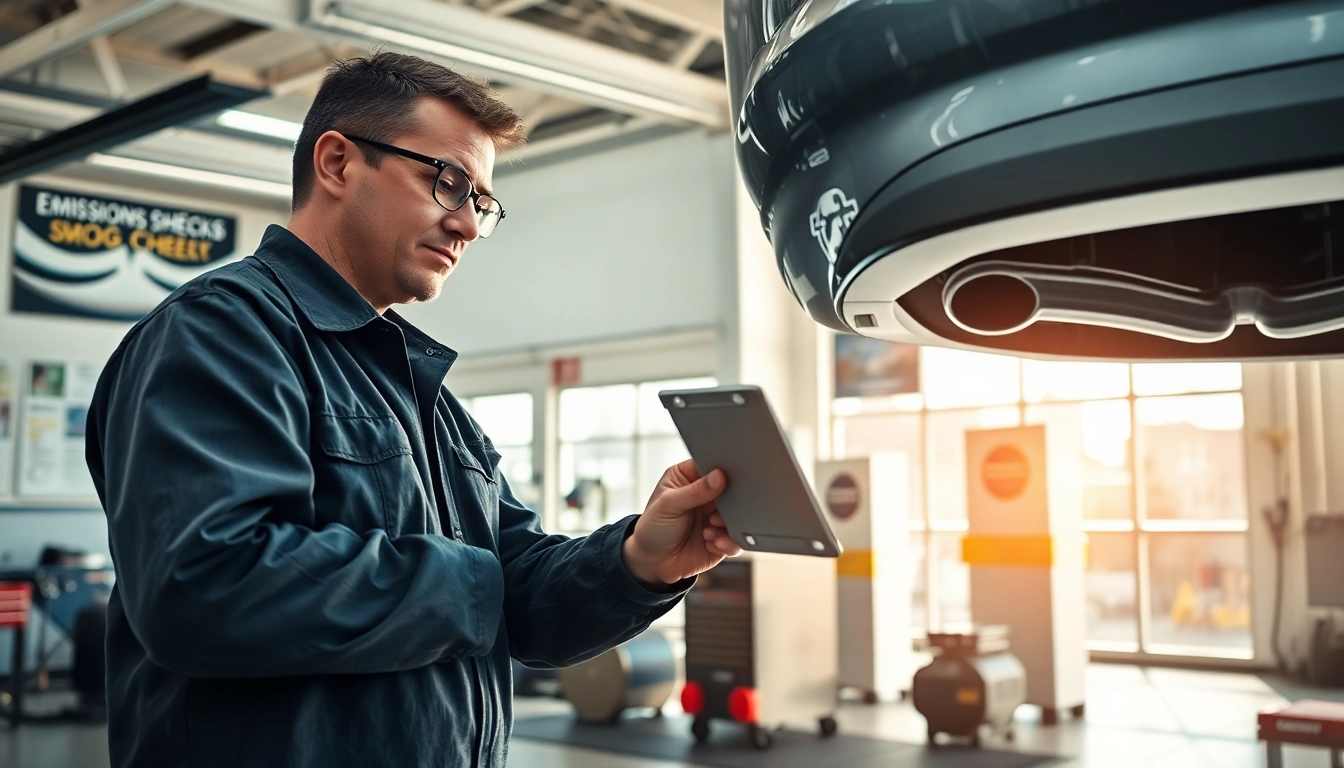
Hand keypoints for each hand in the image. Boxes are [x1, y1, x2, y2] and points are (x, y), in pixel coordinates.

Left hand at [622, 458, 741, 586]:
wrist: (652, 563)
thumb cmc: (652, 528)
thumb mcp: (668, 505)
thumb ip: (694, 491)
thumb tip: (718, 477)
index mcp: (690, 479)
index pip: (711, 467)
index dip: (721, 471)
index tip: (725, 480)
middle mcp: (705, 497)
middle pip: (731, 491)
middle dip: (729, 503)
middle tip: (716, 513)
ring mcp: (715, 518)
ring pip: (738, 516)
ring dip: (727, 524)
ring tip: (709, 530)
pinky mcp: (721, 538)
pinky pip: (736, 539)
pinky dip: (728, 542)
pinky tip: (710, 542)